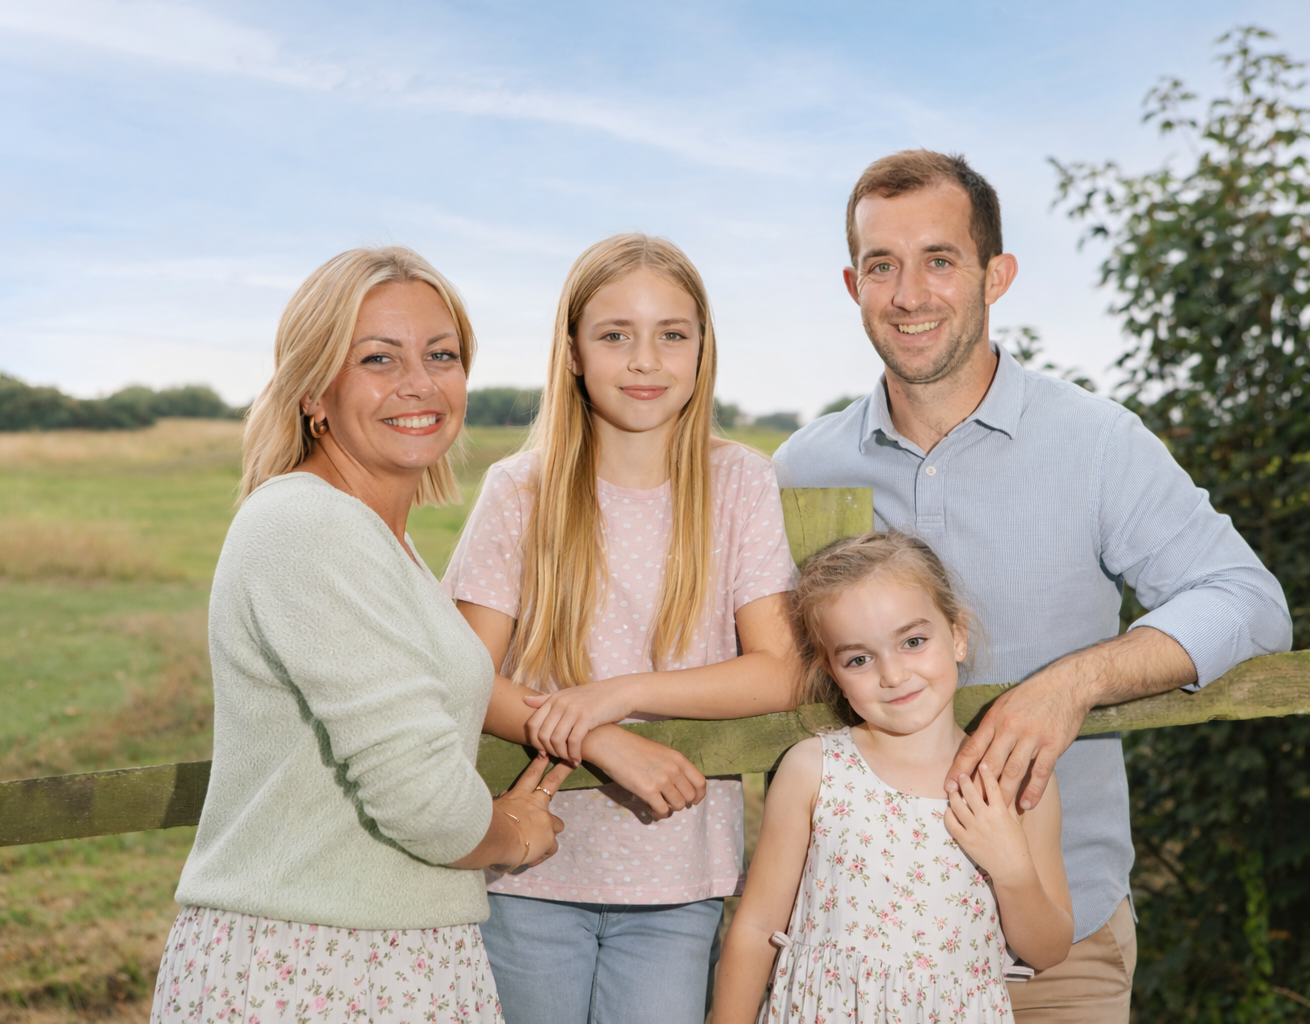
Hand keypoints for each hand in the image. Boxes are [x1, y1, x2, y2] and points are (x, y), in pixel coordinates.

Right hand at [490, 752, 572, 869]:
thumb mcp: (494, 808)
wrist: (497, 838)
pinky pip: (552, 848)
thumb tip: (502, 796)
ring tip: (540, 841)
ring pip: (559, 824)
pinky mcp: (549, 839)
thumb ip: (501, 802)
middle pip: (552, 782)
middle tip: (573, 762)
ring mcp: (546, 821)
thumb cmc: (488, 822)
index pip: (530, 775)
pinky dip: (544, 853)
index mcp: (520, 796)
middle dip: (563, 770)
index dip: (538, 763)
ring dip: (552, 831)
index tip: (546, 754)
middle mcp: (536, 805)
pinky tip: (533, 859)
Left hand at [524, 678, 640, 764]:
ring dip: (562, 755)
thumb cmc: (593, 697)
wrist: (619, 692)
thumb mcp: (567, 695)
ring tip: (569, 760)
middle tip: (558, 759)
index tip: (543, 752)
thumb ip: (546, 699)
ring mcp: (573, 709)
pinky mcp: (586, 717)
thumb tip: (524, 700)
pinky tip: (578, 760)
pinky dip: (573, 754)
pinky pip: (573, 741)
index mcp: (553, 699)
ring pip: (556, 740)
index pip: (532, 724)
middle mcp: (560, 703)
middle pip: (543, 735)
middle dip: (549, 751)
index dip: (534, 742)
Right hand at [584, 726, 706, 819]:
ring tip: (657, 804)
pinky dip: (657, 813)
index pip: (700, 783)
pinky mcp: (648, 791)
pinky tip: (649, 807)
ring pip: (677, 806)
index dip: (699, 796)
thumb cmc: (633, 748)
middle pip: (690, 797)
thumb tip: (680, 786)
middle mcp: (673, 769)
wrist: (611, 745)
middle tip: (669, 802)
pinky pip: (662, 811)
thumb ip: (674, 766)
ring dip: (669, 809)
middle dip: (681, 803)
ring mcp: (661, 780)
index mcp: (678, 759)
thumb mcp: (661, 752)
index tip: (693, 801)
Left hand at [944, 763, 1031, 886]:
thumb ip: (1006, 803)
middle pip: (970, 792)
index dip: (986, 773)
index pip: (992, 786)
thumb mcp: (1014, 821)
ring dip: (953, 795)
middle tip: (961, 774)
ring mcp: (973, 829)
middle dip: (964, 780)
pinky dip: (948, 815)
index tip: (982, 763)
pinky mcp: (965, 840)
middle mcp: (985, 818)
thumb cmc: (1017, 844)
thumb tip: (1003, 785)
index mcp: (1000, 811)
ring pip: (957, 805)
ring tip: (952, 788)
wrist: (1012, 869)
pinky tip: (949, 809)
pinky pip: (951, 824)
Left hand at [945, 668, 1089, 810]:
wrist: (1067, 685)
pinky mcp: (1053, 745)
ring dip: (1003, 793)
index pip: (972, 748)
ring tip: (996, 812)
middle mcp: (1010, 729)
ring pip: (1014, 771)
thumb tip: (976, 747)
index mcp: (995, 719)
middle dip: (977, 787)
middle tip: (968, 806)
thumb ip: (991, 726)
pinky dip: (1033, 790)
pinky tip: (1026, 804)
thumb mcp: (1004, 704)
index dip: (959, 769)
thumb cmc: (1032, 695)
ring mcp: (1032, 738)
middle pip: (990, 764)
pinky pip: (1041, 772)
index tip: (948, 786)